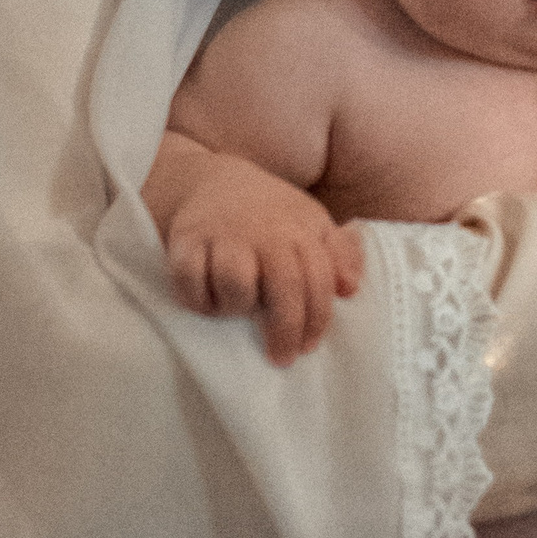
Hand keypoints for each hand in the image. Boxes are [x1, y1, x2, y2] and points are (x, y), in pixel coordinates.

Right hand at [143, 132, 363, 364]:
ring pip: (237, 284)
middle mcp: (263, 230)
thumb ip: (339, 253)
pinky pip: (190, 282)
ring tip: (238, 310)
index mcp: (299, 228)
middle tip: (281, 357)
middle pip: (284, 287)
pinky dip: (198, 300)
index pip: (318, 279)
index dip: (317, 318)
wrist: (212, 180)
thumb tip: (350, 288)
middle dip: (285, 329)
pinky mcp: (186, 241)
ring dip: (238, 307)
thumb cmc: (269, 214)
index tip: (309, 346)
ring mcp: (223, 234)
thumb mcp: (311, 222)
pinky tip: (207, 300)